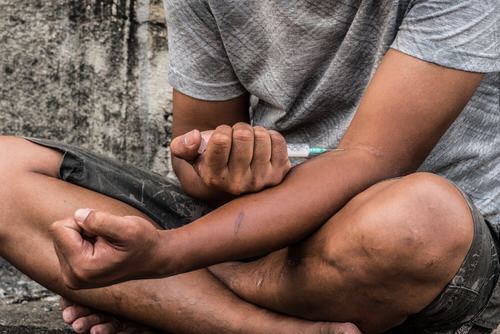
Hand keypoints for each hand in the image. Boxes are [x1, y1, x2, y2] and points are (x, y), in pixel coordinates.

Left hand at [50, 209, 163, 288]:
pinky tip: (102, 249)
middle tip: (107, 239)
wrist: (152, 258)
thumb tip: (78, 215)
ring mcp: (72, 277)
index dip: (84, 222)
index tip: (104, 233)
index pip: (60, 228)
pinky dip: (84, 241)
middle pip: (60, 233)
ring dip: (85, 235)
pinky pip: (67, 244)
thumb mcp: (127, 228)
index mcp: (81, 267)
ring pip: (63, 237)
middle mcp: (72, 277)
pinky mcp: (74, 274)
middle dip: (83, 229)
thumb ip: (100, 220)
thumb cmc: (143, 243)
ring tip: (106, 244)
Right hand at [171, 123, 290, 194]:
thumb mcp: (192, 155)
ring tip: (249, 142)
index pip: (222, 140)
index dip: (223, 130)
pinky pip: (278, 140)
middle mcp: (237, 184)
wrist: (237, 177)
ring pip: (262, 136)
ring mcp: (260, 181)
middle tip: (237, 136)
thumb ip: (182, 146)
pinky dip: (270, 136)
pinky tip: (262, 146)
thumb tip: (194, 137)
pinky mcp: (278, 175)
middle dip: (239, 128)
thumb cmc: (213, 160)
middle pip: (244, 135)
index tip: (222, 137)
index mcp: (214, 177)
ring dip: (255, 132)